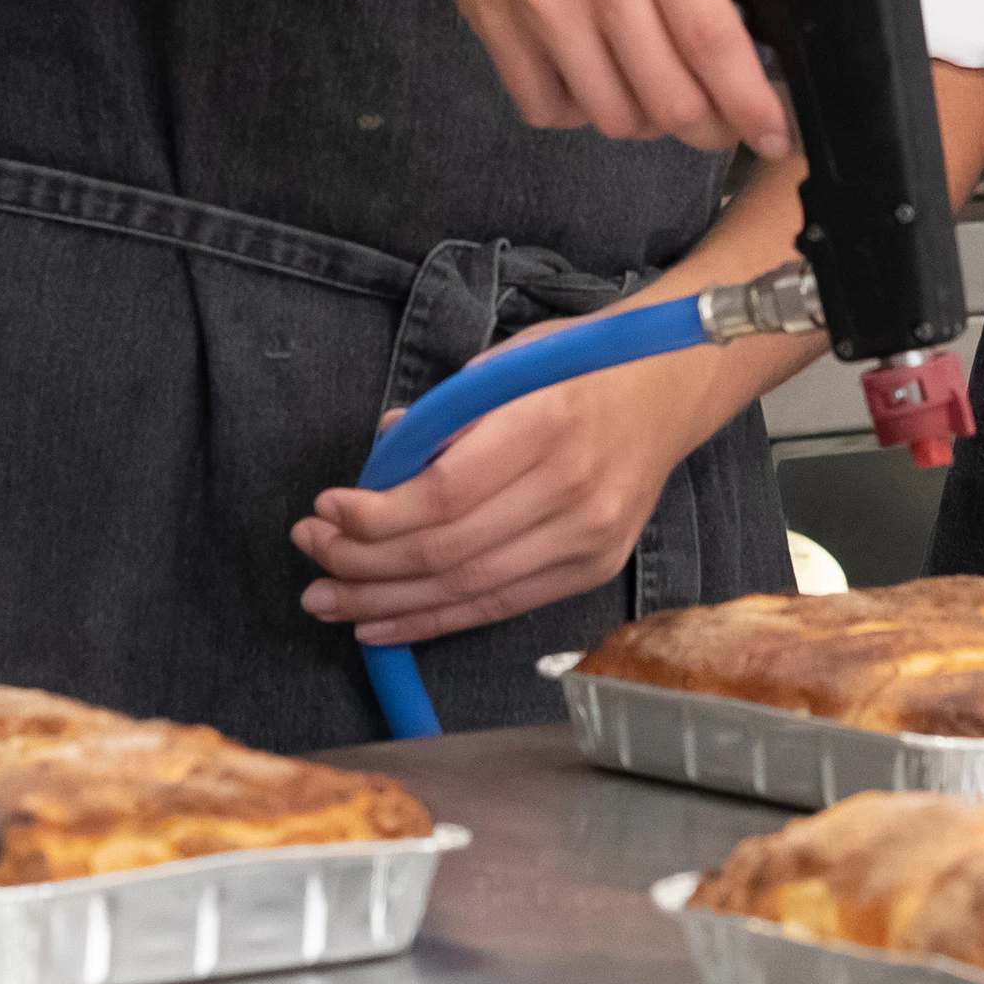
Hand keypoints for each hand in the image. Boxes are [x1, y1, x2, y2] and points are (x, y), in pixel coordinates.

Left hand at [290, 332, 712, 644]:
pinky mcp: (594, 567)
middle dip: (364, 561)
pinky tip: (383, 622)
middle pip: (448, 550)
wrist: (671, 385)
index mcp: (546, 422)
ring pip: (468, 589)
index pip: (442, 494)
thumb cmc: (581, 363)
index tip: (325, 508)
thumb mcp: (510, 361)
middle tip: (312, 554)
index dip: (374, 514)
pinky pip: (500, 606)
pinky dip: (435, 619)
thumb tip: (380, 459)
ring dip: (386, 600)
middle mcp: (572, 487)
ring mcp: (588, 535)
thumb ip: (444, 413)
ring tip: (328, 600)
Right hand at [334, 0, 785, 157]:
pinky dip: (576, 110)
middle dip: (710, 125)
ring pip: (609, 111)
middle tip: (725, 120)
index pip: (711, 36)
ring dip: (646, 122)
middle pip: (667, 92)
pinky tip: (592, 80)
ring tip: (660, 98)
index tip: (772, 131)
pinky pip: (541, 101)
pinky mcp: (489, 15)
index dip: (749, 100)